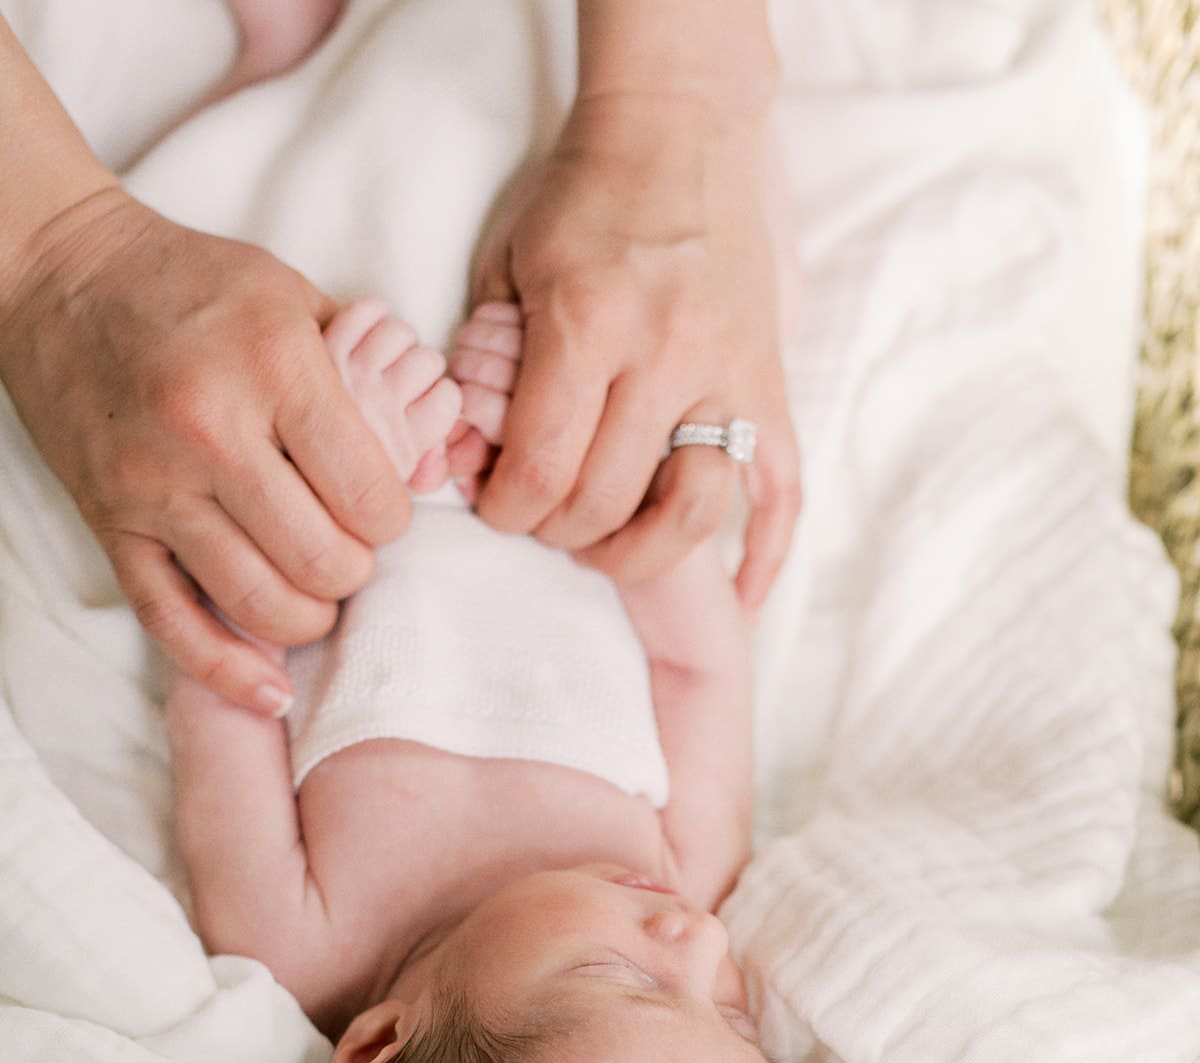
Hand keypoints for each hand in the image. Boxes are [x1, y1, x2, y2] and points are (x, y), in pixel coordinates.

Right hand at [0, 189, 410, 713]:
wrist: (62, 272)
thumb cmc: (195, 285)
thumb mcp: (295, 298)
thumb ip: (371, 379)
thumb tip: (438, 464)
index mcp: (273, 366)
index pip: (368, 492)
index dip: (392, 521)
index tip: (382, 513)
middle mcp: (211, 429)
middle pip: (321, 559)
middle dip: (355, 573)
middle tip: (349, 551)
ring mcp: (153, 484)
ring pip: (258, 601)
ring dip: (307, 618)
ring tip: (315, 595)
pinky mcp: (109, 524)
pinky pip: (172, 623)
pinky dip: (227, 670)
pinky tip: (269, 692)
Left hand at [471, 93, 800, 609]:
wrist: (678, 123)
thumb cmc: (581, 195)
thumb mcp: (507, 262)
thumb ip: (487, 362)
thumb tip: (470, 459)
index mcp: (590, 323)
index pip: (542, 467)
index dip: (506, 511)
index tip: (494, 507)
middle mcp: (667, 355)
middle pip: (607, 500)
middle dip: (557, 532)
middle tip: (540, 520)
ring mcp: (729, 373)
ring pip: (694, 511)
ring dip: (641, 553)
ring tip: (607, 547)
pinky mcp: (769, 382)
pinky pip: (782, 492)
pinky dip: (763, 557)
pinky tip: (739, 599)